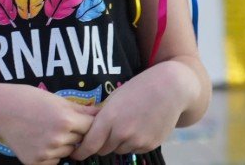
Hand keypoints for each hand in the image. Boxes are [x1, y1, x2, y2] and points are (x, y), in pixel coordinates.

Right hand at [0, 83, 98, 164]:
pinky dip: (51, 154)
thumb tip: (102, 112)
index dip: (87, 123)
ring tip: (45, 130)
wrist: (0, 109)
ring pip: (67, 152)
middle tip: (56, 122)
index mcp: (66, 119)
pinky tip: (38, 141)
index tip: (79, 119)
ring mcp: (47, 152)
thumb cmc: (28, 99)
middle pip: (80, 141)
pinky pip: (54, 161)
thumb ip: (81, 109)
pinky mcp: (37, 163)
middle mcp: (59, 138)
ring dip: (63, 144)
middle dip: (74, 133)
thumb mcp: (56, 99)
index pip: (91, 128)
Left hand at [70, 67, 185, 158]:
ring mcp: (137, 140)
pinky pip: (134, 149)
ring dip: (117, 143)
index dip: (81, 151)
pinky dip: (132, 143)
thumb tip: (88, 131)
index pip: (90, 144)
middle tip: (103, 133)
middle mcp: (122, 132)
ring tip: (126, 124)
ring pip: (119, 150)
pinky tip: (139, 127)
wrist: (169, 89)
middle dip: (100, 144)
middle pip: (103, 149)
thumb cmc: (137, 89)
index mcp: (109, 118)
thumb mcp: (114, 98)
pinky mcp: (150, 145)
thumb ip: (102, 116)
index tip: (75, 154)